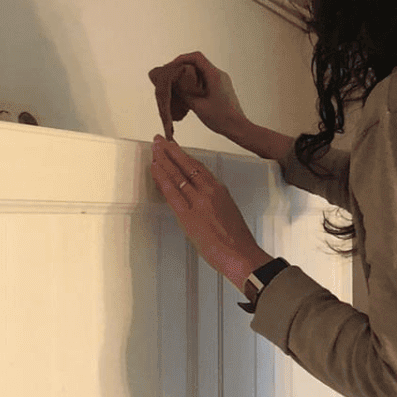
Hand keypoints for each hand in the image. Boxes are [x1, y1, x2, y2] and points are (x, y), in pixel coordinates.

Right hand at [148, 51, 247, 140]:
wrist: (238, 127)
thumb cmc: (221, 118)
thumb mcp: (197, 105)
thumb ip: (184, 92)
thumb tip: (173, 84)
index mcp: (214, 75)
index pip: (196, 57)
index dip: (182, 59)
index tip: (172, 66)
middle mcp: (219, 75)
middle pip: (198, 63)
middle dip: (184, 68)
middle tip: (172, 77)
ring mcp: (222, 80)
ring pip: (202, 71)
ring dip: (189, 76)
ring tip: (178, 86)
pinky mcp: (222, 87)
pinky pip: (206, 79)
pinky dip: (196, 83)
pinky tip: (189, 94)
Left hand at [150, 136, 269, 291]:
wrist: (242, 256)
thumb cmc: (238, 241)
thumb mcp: (228, 213)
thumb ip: (214, 203)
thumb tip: (200, 201)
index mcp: (220, 190)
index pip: (198, 167)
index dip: (184, 156)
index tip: (175, 148)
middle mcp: (209, 191)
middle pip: (187, 165)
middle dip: (171, 151)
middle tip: (159, 140)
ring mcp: (198, 202)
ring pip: (177, 174)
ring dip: (163, 159)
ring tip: (154, 148)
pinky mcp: (188, 215)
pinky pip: (171, 191)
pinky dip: (162, 177)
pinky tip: (155, 168)